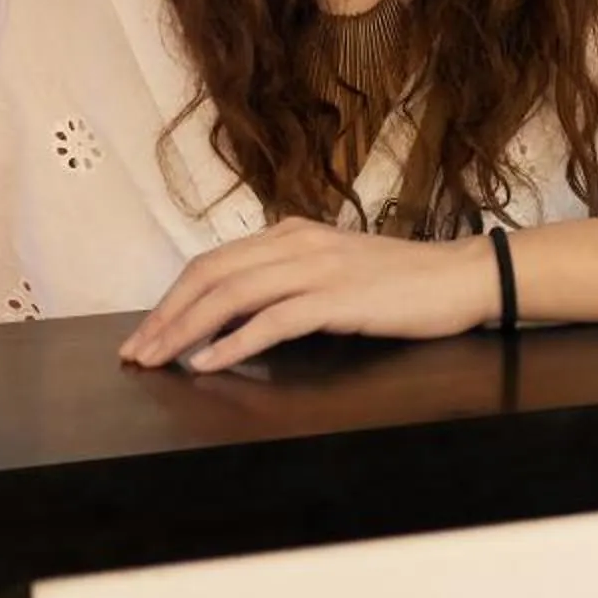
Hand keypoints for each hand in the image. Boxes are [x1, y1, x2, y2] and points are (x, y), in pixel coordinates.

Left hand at [119, 221, 497, 369]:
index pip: (213, 262)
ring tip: (159, 362)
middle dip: (165, 315)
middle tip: (136, 354)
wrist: (461, 279)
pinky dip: (233, 343)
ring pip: (232, 295)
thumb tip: (239, 316)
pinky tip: (207, 363)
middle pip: (210, 275)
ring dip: (186, 330)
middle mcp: (297, 243)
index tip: (146, 333)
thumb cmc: (403, 284)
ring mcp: (317, 268)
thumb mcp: (335, 271)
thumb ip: (290, 282)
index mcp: (291, 233)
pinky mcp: (338, 298)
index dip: (172, 298)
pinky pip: (272, 321)